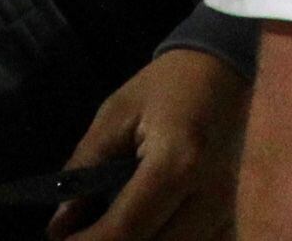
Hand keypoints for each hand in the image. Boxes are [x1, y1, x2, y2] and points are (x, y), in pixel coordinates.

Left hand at [55, 45, 244, 240]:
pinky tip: (147, 225)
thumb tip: (59, 228)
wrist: (227, 68)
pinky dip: (164, 239)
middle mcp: (211, 196)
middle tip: (81, 232)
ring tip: (110, 225)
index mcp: (179, 163)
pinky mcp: (233, 217)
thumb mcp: (116, 115)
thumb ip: (84, 170)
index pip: (124, 229)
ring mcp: (228, 212)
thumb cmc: (168, 85)